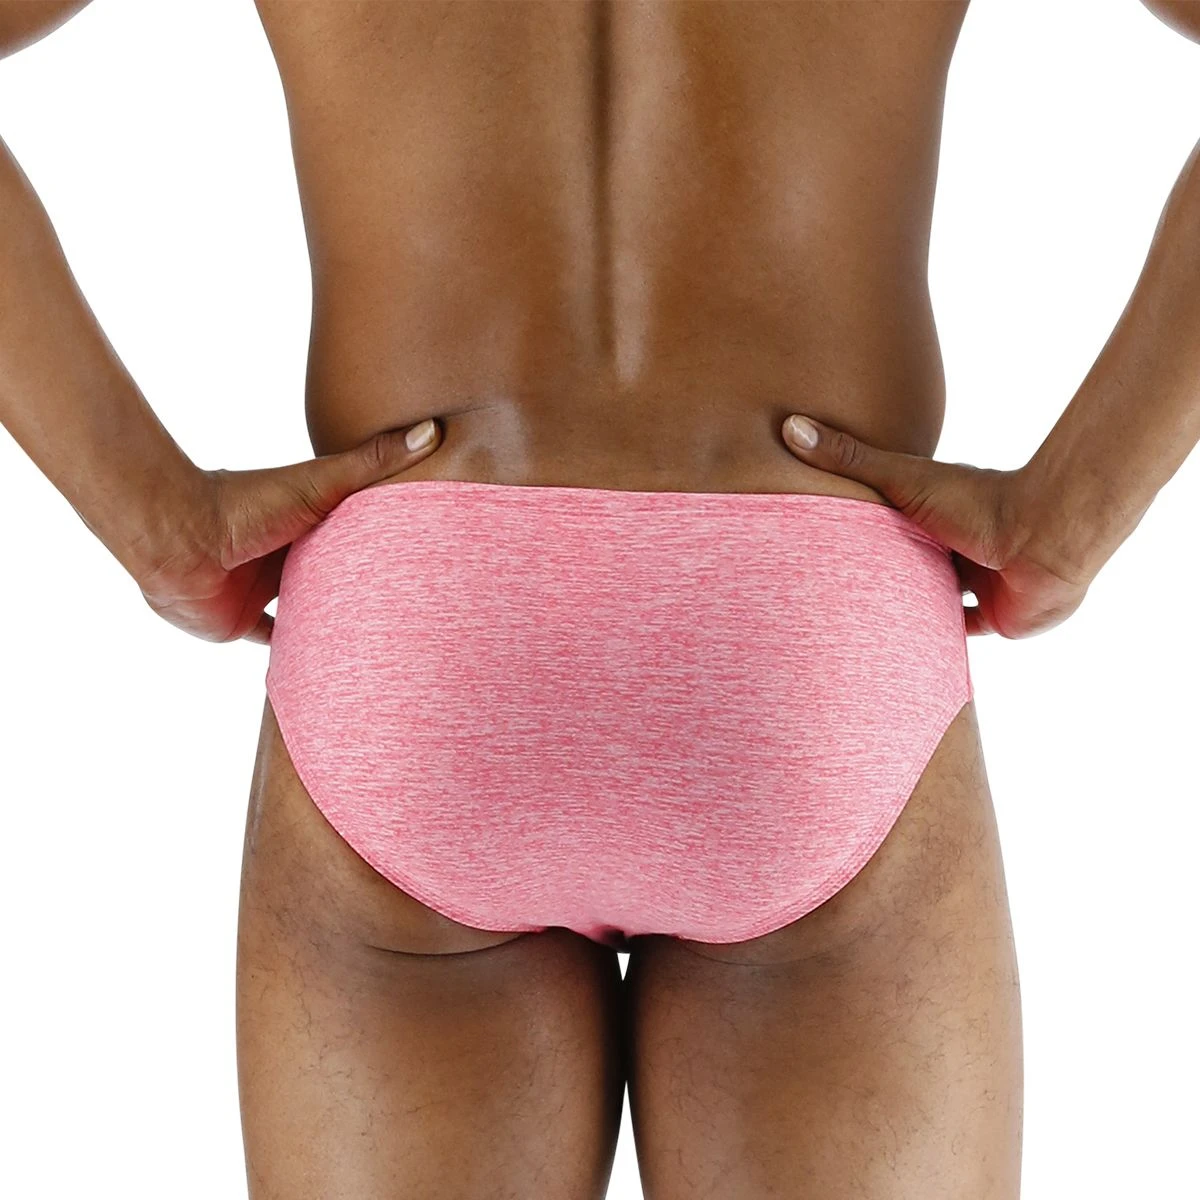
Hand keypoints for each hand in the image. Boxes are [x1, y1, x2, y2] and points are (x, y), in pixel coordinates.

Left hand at [136, 419, 442, 643]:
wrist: (180, 540)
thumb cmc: (249, 504)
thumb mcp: (323, 480)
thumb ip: (374, 461)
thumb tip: (432, 428)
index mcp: (308, 520)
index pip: (354, 531)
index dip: (385, 540)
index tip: (423, 550)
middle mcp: (286, 553)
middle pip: (331, 571)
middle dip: (361, 583)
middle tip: (408, 602)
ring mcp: (262, 587)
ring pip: (305, 606)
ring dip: (330, 617)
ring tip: (376, 637)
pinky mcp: (241, 620)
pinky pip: (270, 638)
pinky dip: (292, 649)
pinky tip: (322, 663)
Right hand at [780, 414, 1089, 637]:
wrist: (1043, 538)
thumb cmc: (976, 502)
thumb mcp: (901, 477)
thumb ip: (849, 458)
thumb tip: (790, 425)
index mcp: (934, 514)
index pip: (893, 524)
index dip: (864, 532)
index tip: (824, 542)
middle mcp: (956, 546)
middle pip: (913, 564)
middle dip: (886, 575)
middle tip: (838, 592)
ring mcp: (979, 581)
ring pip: (938, 599)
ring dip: (913, 608)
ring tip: (867, 626)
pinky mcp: (998, 615)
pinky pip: (965, 631)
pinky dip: (942, 640)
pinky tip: (910, 652)